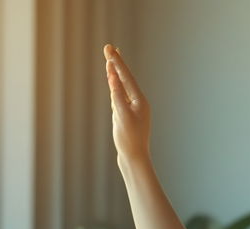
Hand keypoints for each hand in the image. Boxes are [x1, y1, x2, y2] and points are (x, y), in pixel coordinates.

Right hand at [104, 44, 151, 164]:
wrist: (134, 160)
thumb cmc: (129, 140)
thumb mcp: (121, 116)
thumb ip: (117, 95)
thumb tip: (113, 76)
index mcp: (140, 101)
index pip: (126, 77)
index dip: (117, 62)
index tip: (109, 48)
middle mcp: (138, 103)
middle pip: (126, 79)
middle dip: (117, 63)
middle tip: (109, 47)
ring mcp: (132, 110)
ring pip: (122, 87)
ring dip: (116, 73)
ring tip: (111, 60)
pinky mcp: (126, 117)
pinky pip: (120, 97)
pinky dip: (115, 87)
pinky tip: (113, 83)